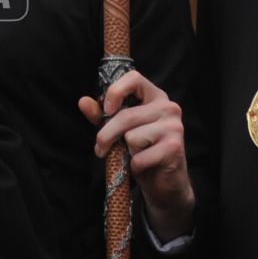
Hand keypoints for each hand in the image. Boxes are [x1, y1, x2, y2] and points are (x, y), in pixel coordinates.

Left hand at [80, 70, 193, 242]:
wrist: (164, 180)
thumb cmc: (141, 149)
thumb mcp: (119, 130)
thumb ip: (101, 115)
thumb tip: (83, 102)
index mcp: (154, 96)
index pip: (134, 78)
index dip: (115, 91)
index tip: (106, 110)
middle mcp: (168, 107)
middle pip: (126, 116)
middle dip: (106, 135)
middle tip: (100, 148)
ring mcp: (174, 127)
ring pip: (131, 137)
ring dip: (125, 152)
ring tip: (133, 155)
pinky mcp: (174, 147)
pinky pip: (139, 157)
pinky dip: (135, 165)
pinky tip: (143, 165)